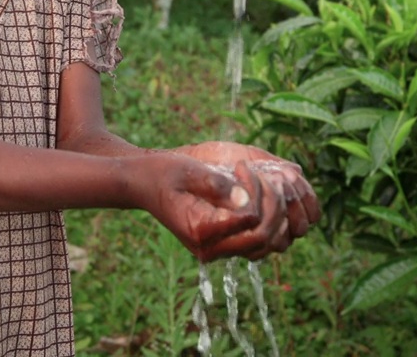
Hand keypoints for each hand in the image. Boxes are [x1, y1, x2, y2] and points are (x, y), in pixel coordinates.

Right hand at [129, 151, 263, 261]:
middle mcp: (209, 248)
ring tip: (264, 184)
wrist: (142, 185)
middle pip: (263, 238)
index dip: (257, 191)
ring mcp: (215, 250)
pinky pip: (256, 242)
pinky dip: (267, 222)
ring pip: (265, 244)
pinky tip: (259, 195)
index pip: (251, 219)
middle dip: (273, 205)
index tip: (241, 165)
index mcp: (200, 229)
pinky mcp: (220, 246)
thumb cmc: (163, 173)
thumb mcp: (189, 170)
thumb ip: (218, 185)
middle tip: (263, 175)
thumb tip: (246, 201)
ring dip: (274, 214)